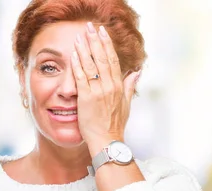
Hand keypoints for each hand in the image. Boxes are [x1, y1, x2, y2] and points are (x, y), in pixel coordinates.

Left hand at [71, 22, 140, 153]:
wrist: (108, 141)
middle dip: (96, 41)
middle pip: (102, 58)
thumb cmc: (115, 126)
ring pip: (91, 65)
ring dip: (85, 49)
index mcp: (119, 87)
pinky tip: (74, 54)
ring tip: (80, 36)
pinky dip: (77, 64)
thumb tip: (136, 72)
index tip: (103, 33)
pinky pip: (81, 77)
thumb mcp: (126, 104)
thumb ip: (130, 86)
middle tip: (91, 27)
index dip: (107, 45)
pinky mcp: (87, 98)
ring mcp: (98, 92)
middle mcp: (110, 87)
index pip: (113, 60)